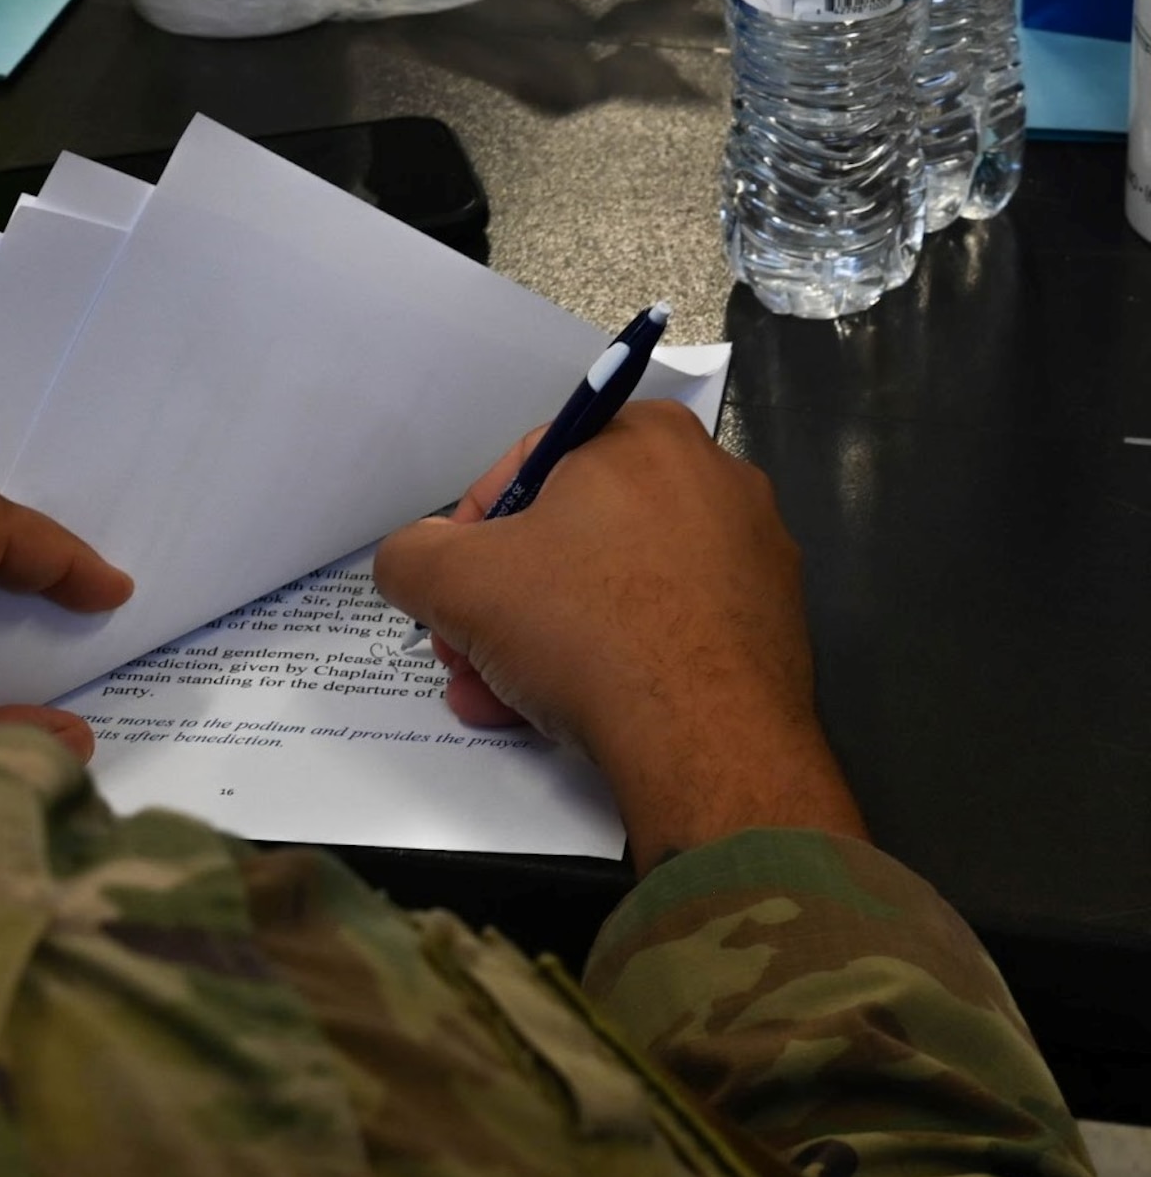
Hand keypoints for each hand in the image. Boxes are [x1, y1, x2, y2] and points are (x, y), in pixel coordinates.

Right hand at [375, 401, 864, 866]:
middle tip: (466, 652)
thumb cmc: (586, 630)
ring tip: (499, 696)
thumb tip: (414, 560)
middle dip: (504, 600)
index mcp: (644, 438)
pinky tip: (562, 711)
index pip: (528, 465)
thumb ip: (411, 556)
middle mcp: (711, 479)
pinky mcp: (766, 622)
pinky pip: (664, 627)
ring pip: (614, 588)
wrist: (705, 738)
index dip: (469, 532)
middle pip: (571, 534)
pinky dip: (609, 660)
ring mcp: (748, 554)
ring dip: (542, 640)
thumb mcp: (455, 583)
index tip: (451, 589)